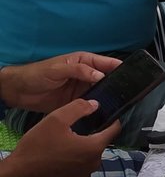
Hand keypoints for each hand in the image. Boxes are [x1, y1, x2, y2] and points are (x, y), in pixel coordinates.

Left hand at [0, 53, 120, 112]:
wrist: (20, 92)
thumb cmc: (37, 74)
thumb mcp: (58, 69)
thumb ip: (78, 71)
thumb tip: (100, 75)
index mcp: (84, 62)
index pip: (106, 63)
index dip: (119, 68)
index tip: (133, 74)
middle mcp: (86, 75)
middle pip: (108, 79)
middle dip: (118, 85)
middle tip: (132, 93)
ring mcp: (83, 90)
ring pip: (102, 93)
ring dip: (110, 99)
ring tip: (122, 105)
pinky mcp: (77, 103)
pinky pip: (92, 106)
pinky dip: (99, 109)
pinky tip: (106, 114)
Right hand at [1, 100, 120, 176]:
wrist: (19, 175)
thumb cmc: (38, 146)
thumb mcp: (56, 119)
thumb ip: (79, 108)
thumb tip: (95, 105)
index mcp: (93, 148)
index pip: (114, 131)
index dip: (112, 120)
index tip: (107, 113)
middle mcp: (93, 164)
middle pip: (100, 143)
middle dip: (92, 134)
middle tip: (76, 126)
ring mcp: (83, 176)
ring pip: (89, 155)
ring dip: (81, 147)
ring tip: (65, 140)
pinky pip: (79, 166)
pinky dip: (73, 159)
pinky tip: (59, 154)